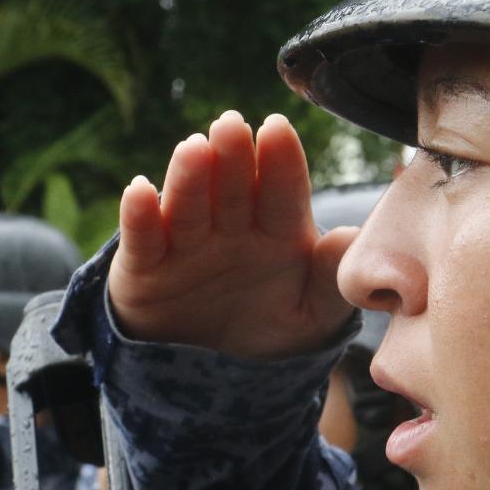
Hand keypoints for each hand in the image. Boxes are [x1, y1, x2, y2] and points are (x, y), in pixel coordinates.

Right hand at [109, 112, 354, 358]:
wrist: (211, 364)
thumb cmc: (267, 322)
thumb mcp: (310, 314)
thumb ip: (329, 277)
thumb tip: (351, 237)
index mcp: (277, 230)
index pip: (282, 193)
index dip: (280, 162)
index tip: (277, 129)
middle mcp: (231, 227)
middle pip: (233, 188)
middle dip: (233, 157)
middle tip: (231, 125)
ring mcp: (187, 242)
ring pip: (189, 205)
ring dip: (189, 177)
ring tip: (192, 148)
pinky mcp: (146, 264)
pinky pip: (144, 239)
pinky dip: (139, 216)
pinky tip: (139, 191)